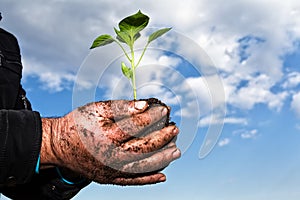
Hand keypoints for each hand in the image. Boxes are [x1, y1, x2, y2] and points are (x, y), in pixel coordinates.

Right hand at [40, 99, 179, 184]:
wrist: (59, 145)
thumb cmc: (79, 123)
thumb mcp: (97, 108)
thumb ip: (121, 106)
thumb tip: (145, 105)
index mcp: (106, 136)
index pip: (137, 126)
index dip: (153, 117)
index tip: (165, 110)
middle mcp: (109, 156)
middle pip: (143, 148)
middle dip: (163, 138)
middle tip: (175, 129)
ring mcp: (110, 170)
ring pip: (142, 166)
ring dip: (162, 159)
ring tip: (176, 151)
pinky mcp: (109, 178)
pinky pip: (132, 181)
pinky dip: (149, 179)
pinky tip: (163, 176)